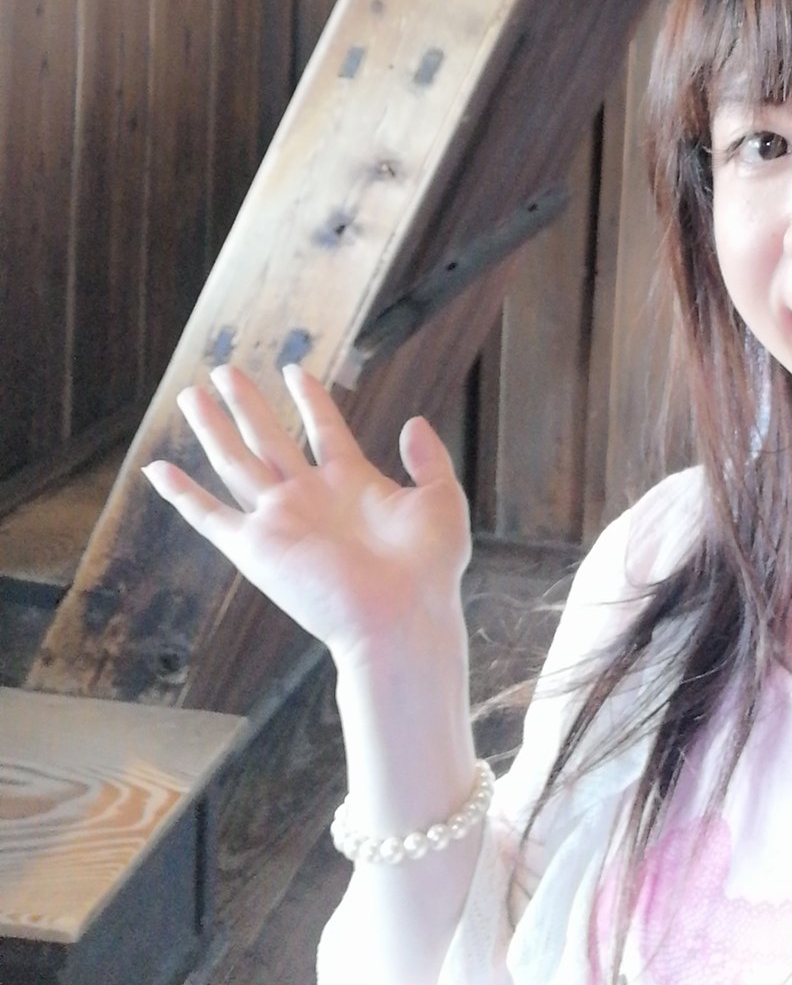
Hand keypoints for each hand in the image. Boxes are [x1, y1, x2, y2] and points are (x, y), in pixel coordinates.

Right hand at [144, 365, 470, 670]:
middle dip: (247, 403)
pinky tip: (158, 469)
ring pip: (236, 461)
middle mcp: (310, 497)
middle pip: (269, 437)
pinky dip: (183, 495)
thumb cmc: (428, 567)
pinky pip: (210, 517)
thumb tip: (414, 422)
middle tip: (224, 368)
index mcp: (352, 483)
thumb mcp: (441, 499)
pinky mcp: (256, 548)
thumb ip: (429, 459)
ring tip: (190, 392)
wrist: (402, 617)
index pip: (324, 429)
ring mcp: (280, 519)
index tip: (294, 369)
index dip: (310, 398)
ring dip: (212, 426)